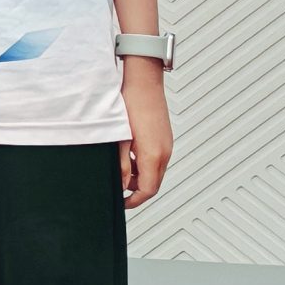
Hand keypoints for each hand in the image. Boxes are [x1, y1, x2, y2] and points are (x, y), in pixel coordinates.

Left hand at [120, 68, 172, 208]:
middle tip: (117, 187)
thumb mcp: (119, 138)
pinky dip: (143, 163)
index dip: (134, 201)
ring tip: (120, 167)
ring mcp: (166, 145)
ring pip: (155, 171)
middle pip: (153, 183)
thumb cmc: (129, 105)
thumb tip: (121, 185)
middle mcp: (164, 152)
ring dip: (139, 176)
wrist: (143, 81)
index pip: (148, 190)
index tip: (121, 203)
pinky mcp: (164, 138)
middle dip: (136, 189)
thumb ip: (121, 165)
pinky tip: (128, 154)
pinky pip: (156, 159)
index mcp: (153, 155)